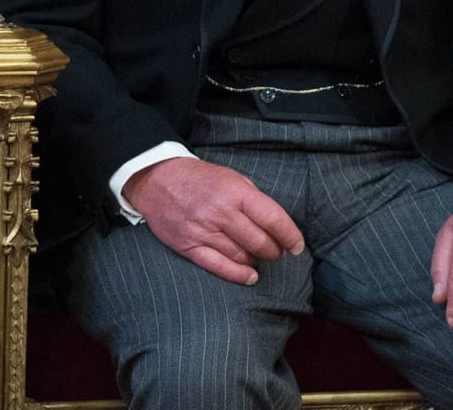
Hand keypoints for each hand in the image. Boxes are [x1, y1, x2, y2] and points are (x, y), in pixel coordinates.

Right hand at [123, 158, 304, 284]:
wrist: (155, 178)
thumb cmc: (197, 178)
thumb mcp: (230, 176)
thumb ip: (252, 198)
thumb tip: (275, 223)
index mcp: (235, 192)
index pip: (273, 219)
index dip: (290, 236)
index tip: (297, 246)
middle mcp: (220, 212)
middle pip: (260, 242)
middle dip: (274, 251)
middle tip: (275, 251)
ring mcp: (203, 230)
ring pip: (242, 257)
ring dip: (256, 261)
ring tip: (258, 258)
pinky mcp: (188, 245)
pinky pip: (219, 266)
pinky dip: (238, 275)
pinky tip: (250, 276)